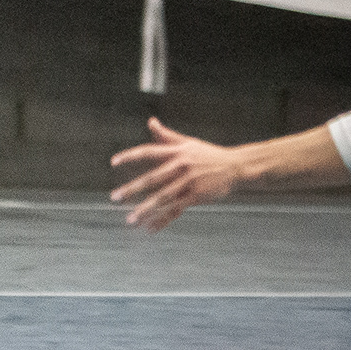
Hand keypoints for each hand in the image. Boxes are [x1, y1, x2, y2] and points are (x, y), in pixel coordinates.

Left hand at [109, 117, 242, 230]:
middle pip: (152, 179)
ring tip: (130, 219)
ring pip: (163, 198)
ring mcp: (189, 182)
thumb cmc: (209, 154)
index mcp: (176, 151)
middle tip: (115, 197)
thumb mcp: (188, 142)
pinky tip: (150, 228)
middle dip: (132, 189)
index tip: (113, 162)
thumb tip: (151, 122)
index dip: (130, 156)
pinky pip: (176, 210)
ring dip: (145, 210)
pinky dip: (163, 220)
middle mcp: (181, 166)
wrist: (236, 166)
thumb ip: (167, 135)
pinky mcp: (197, 196)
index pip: (148, 152)